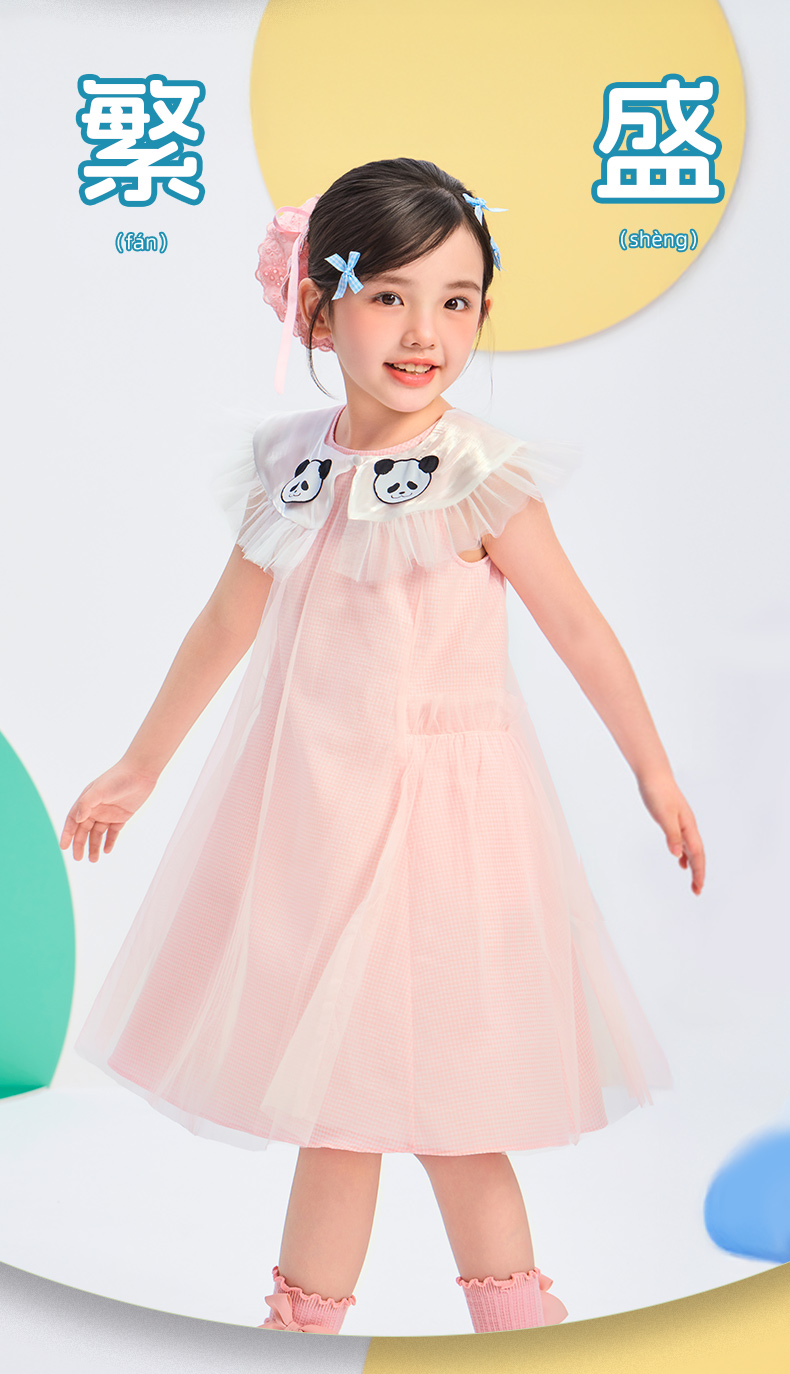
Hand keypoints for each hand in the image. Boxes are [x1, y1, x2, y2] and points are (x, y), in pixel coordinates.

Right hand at [59, 761, 157, 861]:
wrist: (140, 772)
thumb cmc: (118, 778)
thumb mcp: (99, 790)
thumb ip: (86, 804)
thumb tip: (77, 819)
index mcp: (87, 801)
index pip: (73, 820)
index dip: (67, 834)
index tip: (63, 847)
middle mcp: (96, 808)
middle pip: (84, 830)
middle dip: (80, 844)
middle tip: (78, 858)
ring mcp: (109, 813)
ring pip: (98, 834)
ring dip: (94, 846)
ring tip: (93, 860)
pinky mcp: (122, 816)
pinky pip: (113, 832)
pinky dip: (109, 842)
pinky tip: (106, 851)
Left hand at [638, 771, 705, 894]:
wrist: (654, 775)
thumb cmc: (658, 794)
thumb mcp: (663, 816)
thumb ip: (671, 835)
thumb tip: (677, 856)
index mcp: (688, 827)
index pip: (697, 854)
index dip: (699, 872)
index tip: (698, 888)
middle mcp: (689, 827)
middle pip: (698, 854)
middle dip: (699, 873)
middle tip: (697, 891)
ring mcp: (682, 824)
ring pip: (691, 849)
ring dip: (693, 865)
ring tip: (692, 881)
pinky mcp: (674, 820)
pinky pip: (683, 842)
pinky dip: (684, 854)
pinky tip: (680, 862)